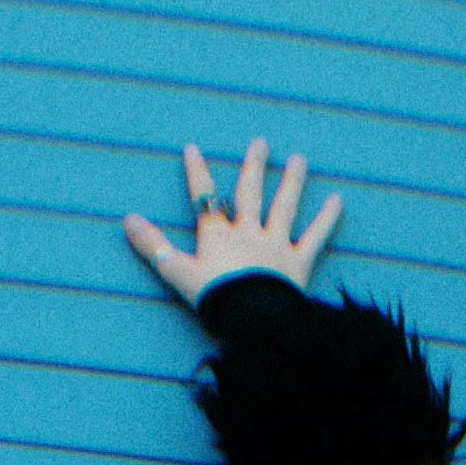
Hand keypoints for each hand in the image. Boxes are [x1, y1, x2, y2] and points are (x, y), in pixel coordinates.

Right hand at [124, 135, 342, 308]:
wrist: (252, 321)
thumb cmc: (214, 299)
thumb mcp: (176, 273)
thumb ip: (153, 246)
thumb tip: (127, 219)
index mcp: (218, 235)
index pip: (204, 197)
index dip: (197, 173)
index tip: (192, 149)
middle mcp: (249, 232)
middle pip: (251, 193)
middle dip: (254, 167)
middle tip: (261, 143)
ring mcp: (276, 244)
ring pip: (285, 206)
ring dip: (292, 181)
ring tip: (299, 160)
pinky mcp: (299, 262)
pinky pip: (316, 237)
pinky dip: (328, 219)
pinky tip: (339, 200)